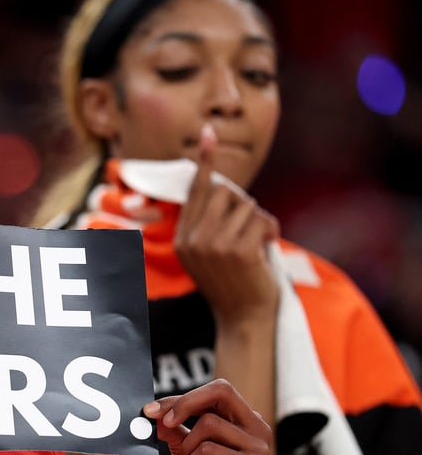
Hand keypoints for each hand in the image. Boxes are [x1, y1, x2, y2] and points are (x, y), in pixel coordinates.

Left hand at [144, 378, 271, 454]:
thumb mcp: (184, 451)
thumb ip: (174, 429)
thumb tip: (155, 411)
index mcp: (244, 421)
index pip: (216, 391)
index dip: (182, 397)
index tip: (152, 409)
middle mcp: (257, 429)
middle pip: (221, 391)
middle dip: (185, 403)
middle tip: (162, 421)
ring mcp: (257, 447)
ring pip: (209, 423)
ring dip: (187, 446)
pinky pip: (208, 450)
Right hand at [175, 123, 279, 325]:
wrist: (244, 321)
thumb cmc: (233, 285)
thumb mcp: (208, 255)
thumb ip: (208, 225)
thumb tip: (222, 186)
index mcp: (183, 239)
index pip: (196, 192)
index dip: (205, 162)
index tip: (208, 132)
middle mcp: (193, 240)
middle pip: (225, 193)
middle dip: (243, 206)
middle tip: (248, 229)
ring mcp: (214, 245)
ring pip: (246, 206)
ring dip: (259, 221)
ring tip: (257, 244)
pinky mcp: (238, 250)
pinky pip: (262, 220)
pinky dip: (271, 230)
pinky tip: (266, 249)